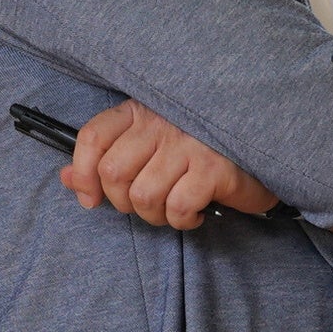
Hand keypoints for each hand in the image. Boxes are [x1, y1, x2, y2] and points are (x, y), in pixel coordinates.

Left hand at [66, 100, 272, 229]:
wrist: (265, 148)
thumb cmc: (203, 151)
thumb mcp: (150, 148)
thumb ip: (106, 161)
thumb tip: (67, 179)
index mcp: (142, 111)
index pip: (93, 137)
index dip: (82, 173)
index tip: (90, 198)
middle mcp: (163, 123)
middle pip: (114, 174)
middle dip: (123, 203)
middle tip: (147, 205)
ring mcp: (189, 144)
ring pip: (143, 196)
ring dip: (155, 216)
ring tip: (173, 210)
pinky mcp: (214, 168)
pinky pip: (177, 208)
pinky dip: (182, 220)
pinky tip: (195, 213)